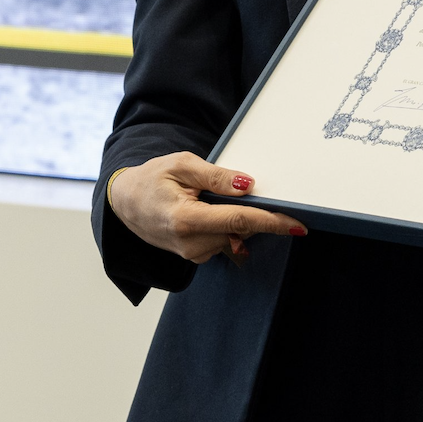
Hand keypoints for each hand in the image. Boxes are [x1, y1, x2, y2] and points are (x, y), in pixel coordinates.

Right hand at [107, 152, 305, 264]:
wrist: (124, 203)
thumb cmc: (151, 180)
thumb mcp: (182, 165)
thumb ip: (217, 176)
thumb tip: (248, 185)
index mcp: (186, 220)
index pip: (239, 220)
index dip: (272, 222)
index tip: (298, 224)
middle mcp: (190, 244)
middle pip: (242, 228)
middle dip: (253, 211)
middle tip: (240, 189)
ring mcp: (192, 254)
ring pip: (235, 235)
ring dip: (236, 217)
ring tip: (209, 198)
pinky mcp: (194, 256)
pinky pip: (225, 239)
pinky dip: (226, 225)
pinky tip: (209, 211)